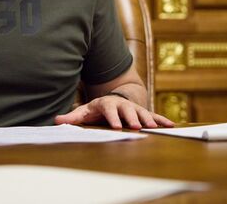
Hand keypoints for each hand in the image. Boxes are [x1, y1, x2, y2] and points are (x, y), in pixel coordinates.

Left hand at [54, 95, 173, 129]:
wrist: (114, 98)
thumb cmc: (97, 108)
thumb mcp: (84, 111)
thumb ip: (73, 117)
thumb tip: (56, 120)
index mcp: (106, 104)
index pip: (109, 110)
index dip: (113, 118)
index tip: (116, 127)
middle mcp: (122, 105)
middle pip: (128, 110)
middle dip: (132, 118)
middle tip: (137, 127)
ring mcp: (134, 108)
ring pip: (142, 112)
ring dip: (148, 120)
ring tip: (154, 128)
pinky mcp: (143, 112)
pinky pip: (154, 115)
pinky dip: (162, 120)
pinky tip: (170, 126)